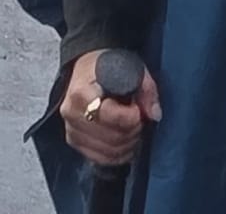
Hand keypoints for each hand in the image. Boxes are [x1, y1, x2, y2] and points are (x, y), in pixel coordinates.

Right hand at [60, 51, 160, 169]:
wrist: (86, 68)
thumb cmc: (107, 67)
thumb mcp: (130, 68)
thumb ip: (146, 88)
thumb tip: (154, 114)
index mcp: (81, 91)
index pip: (109, 115)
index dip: (131, 117)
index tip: (138, 109)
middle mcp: (71, 111)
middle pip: (111, 137)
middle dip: (132, 131)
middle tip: (139, 120)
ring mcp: (70, 128)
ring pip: (108, 151)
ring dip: (128, 144)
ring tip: (132, 128)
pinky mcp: (73, 140)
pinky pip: (100, 159)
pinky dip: (118, 155)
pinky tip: (125, 142)